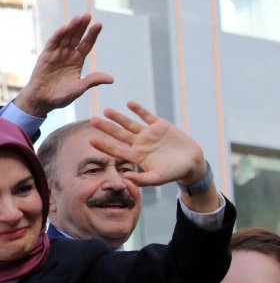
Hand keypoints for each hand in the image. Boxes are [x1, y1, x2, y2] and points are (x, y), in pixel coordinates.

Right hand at [13, 13, 112, 116]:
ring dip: (71, 27)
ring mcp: (56, 54)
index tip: (99, 24)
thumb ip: (92, 81)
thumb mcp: (79, 88)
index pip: (86, 44)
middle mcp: (67, 54)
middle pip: (76, 37)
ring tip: (78, 18)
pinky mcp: (45, 56)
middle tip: (88, 15)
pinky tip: (64, 28)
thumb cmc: (60, 96)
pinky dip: (58, 35)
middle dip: (82, 26)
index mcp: (77, 60)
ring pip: (65, 37)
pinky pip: (52, 43)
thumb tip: (112, 79)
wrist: (42, 101)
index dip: (92, 34)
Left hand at [89, 101, 205, 186]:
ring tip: (106, 110)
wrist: (192, 162)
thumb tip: (125, 178)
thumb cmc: (173, 173)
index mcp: (136, 156)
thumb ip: (142, 179)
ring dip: (118, 117)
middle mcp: (139, 144)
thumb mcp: (158, 178)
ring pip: (130, 123)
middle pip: (119, 134)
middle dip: (105, 127)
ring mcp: (148, 134)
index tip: (91, 140)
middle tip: (92, 120)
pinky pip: (147, 116)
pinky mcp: (160, 125)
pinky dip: (138, 109)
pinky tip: (129, 103)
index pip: (116, 150)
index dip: (104, 145)